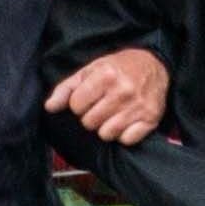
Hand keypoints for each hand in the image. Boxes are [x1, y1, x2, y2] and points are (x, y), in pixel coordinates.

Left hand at [45, 46, 170, 143]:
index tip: (88, 98)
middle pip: (89, 123)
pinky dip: (123, 135)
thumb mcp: (90, 70)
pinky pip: (126, 140)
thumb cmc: (118, 68)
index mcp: (106, 75)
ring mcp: (138, 107)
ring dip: (105, 128)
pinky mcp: (151, 120)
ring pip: (106, 134)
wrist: (155, 65)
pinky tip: (126, 122)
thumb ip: (66, 88)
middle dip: (91, 117)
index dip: (79, 104)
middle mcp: (123, 91)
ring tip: (112, 115)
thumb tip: (49, 107)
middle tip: (101, 106)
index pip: (76, 106)